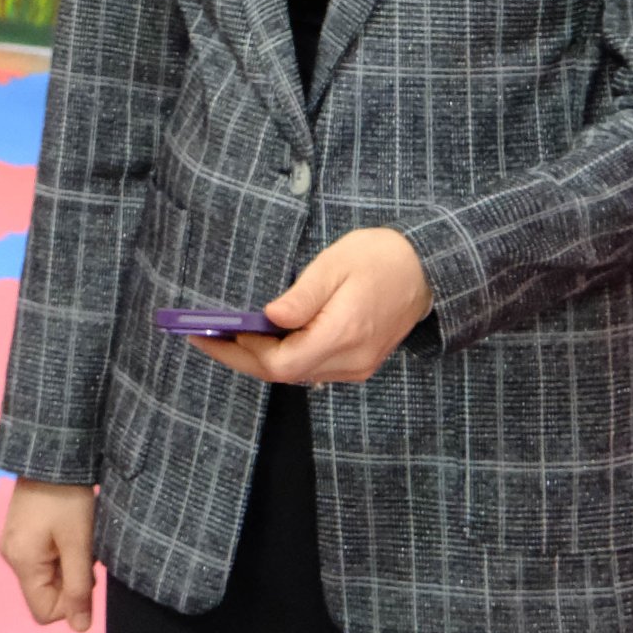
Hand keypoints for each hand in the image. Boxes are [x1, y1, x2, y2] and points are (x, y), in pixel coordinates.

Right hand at [0, 479, 95, 630]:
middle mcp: (10, 556)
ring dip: (67, 565)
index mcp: (22, 562)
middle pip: (45, 594)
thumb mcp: (79, 544)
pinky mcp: (19, 533)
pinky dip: (60, 553)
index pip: (44, 612)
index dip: (70, 603)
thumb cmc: (68, 498)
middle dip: (71, 581)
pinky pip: (42, 559)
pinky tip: (68, 530)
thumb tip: (79, 629)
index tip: (86, 574)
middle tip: (84, 550)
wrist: (52, 454)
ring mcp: (13, 543)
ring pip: (46, 576)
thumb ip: (78, 588)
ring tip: (77, 536)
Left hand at [196, 227, 435, 386]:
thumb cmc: (380, 258)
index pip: (283, 363)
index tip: (216, 333)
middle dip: (241, 358)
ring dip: (260, 358)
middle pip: (284, 374)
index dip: (244, 352)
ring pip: (296, 373)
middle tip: (206, 339)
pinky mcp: (358, 363)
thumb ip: (302, 296)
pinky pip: (311, 367)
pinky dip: (283, 356)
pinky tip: (263, 338)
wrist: (426, 270)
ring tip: (226, 336)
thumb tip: (270, 318)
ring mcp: (356, 366)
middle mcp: (351, 360)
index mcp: (343, 334)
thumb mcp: (335, 264)